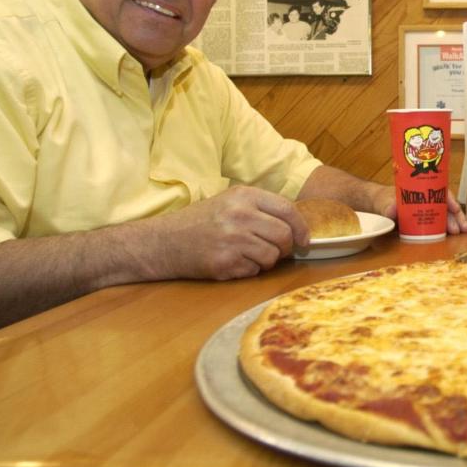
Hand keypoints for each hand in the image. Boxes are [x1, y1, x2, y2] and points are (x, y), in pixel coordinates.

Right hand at [153, 186, 309, 280]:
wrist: (162, 242)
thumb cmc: (201, 222)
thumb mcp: (230, 202)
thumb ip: (261, 209)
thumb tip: (297, 227)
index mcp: (244, 195)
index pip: (288, 210)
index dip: (301, 227)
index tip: (304, 240)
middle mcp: (240, 214)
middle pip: (284, 235)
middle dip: (285, 247)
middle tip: (276, 251)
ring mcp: (232, 239)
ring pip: (272, 256)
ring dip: (266, 260)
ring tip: (248, 254)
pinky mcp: (224, 262)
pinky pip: (254, 270)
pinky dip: (249, 270)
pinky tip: (232, 262)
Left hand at [379, 189, 466, 235]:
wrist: (377, 205)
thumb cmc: (382, 200)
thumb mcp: (383, 202)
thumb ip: (387, 207)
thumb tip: (392, 210)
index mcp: (420, 189)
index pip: (439, 191)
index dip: (449, 199)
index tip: (455, 208)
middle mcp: (427, 198)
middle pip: (446, 205)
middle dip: (456, 216)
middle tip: (462, 229)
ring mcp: (427, 209)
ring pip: (446, 214)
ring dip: (456, 222)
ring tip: (463, 233)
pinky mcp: (425, 219)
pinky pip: (440, 222)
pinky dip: (448, 227)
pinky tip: (456, 235)